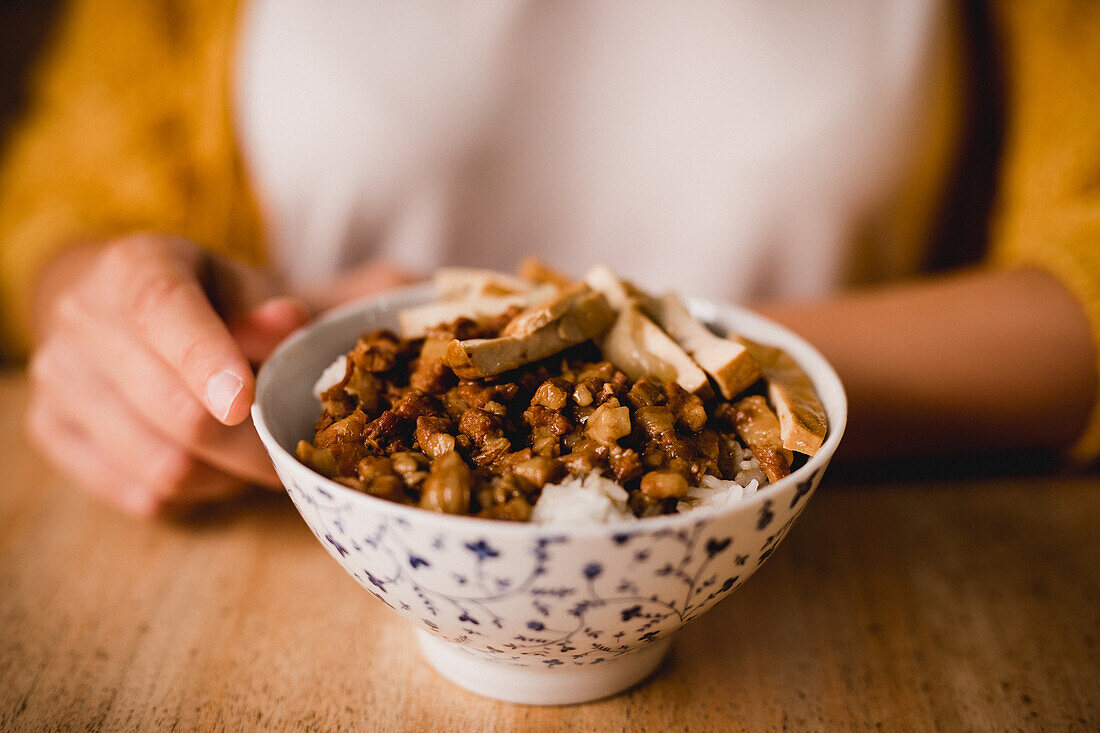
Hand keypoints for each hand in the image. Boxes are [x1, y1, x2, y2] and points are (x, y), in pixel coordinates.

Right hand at [26, 234, 308, 516]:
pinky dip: (193, 493)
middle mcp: (81, 319)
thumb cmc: (201, 297)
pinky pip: (144, 494)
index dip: (206, 362)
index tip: (243, 403)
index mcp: (134, 269)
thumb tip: (288, 322)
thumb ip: (268, 308)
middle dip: (253, 444)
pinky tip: (211, 463)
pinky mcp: (51, 431)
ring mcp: (57, 380)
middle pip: (179, 412)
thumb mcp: (242, 285)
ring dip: (227, 473)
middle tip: (294, 450)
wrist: (113, 306)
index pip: (164, 313)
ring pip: (165, 466)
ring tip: (252, 452)